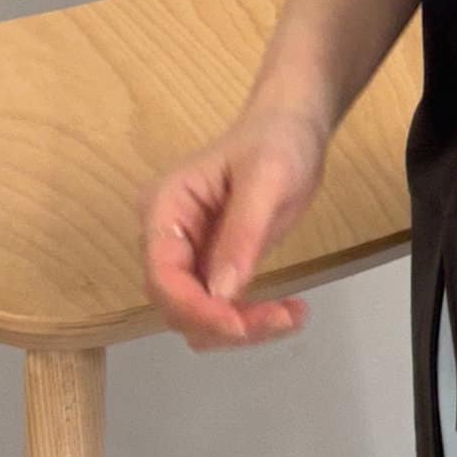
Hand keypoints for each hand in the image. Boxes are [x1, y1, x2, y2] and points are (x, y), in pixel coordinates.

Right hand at [137, 106, 329, 350]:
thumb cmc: (277, 141)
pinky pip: (220, 309)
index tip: (239, 324)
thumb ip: (242, 235)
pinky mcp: (213, 266)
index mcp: (165, 208)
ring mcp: (189, 255)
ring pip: (198, 316)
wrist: (293, 127)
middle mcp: (167, 237)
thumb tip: (221, 294)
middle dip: (224, 323)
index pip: (162, 274)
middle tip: (284, 318)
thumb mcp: (267, 179)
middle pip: (177, 304)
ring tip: (293, 315)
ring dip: (241, 328)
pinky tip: (290, 312)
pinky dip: (251, 320)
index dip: (195, 308)